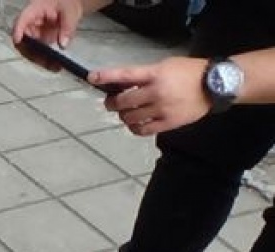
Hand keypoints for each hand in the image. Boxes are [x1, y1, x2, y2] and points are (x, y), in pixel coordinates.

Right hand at [12, 0, 85, 65]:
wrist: (70, 5)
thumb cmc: (66, 2)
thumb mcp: (70, 12)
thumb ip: (67, 27)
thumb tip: (63, 44)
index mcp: (34, 10)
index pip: (22, 20)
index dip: (17, 30)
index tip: (18, 40)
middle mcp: (30, 24)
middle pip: (23, 40)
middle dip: (32, 53)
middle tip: (45, 61)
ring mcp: (34, 34)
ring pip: (29, 50)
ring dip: (39, 59)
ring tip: (53, 66)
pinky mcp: (39, 41)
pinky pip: (38, 53)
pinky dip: (45, 60)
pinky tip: (54, 66)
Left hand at [93, 57, 210, 135]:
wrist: (216, 85)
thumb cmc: (188, 72)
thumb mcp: (165, 65)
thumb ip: (144, 75)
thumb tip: (120, 85)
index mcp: (155, 74)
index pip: (125, 74)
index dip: (106, 76)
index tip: (91, 77)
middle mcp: (157, 91)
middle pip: (123, 101)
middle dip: (113, 102)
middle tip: (112, 102)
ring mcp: (162, 109)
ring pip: (130, 117)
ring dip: (124, 115)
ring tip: (127, 112)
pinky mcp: (169, 123)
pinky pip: (143, 130)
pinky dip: (134, 128)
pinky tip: (135, 123)